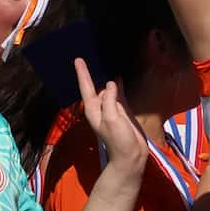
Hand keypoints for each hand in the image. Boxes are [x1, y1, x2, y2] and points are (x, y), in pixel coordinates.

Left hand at [73, 58, 146, 186]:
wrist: (131, 156)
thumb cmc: (118, 139)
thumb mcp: (112, 119)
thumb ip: (110, 100)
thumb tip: (110, 84)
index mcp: (93, 109)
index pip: (86, 87)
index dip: (82, 73)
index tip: (78, 59)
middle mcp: (100, 107)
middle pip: (95, 86)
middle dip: (92, 72)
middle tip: (91, 54)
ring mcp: (112, 108)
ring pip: (107, 89)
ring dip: (105, 77)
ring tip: (104, 61)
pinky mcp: (122, 110)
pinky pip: (119, 94)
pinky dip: (119, 85)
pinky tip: (119, 76)